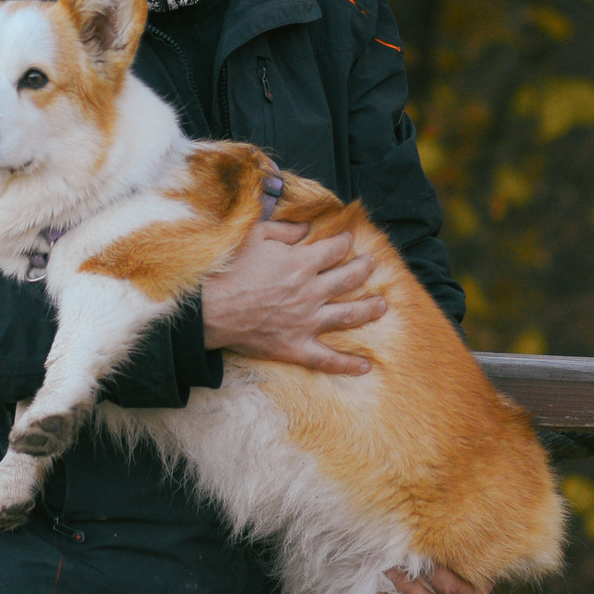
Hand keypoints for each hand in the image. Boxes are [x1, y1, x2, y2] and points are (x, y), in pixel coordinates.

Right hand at [200, 214, 386, 374]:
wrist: (210, 308)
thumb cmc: (230, 269)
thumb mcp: (255, 236)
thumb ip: (285, 230)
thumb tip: (305, 228)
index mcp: (302, 263)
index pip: (335, 249)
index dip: (344, 242)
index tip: (347, 241)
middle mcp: (311, 292)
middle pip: (349, 278)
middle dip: (364, 268)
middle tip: (372, 263)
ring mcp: (306, 322)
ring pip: (348, 315)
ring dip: (369, 309)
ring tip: (382, 304)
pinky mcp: (296, 346)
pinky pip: (326, 359)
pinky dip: (347, 364)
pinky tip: (364, 366)